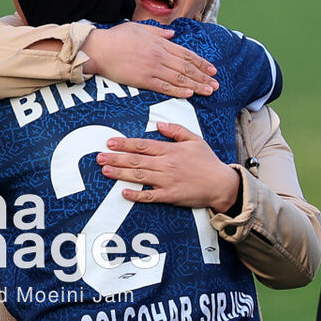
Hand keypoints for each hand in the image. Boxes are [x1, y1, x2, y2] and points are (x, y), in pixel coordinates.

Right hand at [81, 22, 217, 97]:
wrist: (98, 49)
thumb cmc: (116, 37)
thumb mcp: (139, 28)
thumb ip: (158, 32)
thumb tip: (172, 33)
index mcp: (160, 43)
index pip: (186, 54)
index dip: (201, 62)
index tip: (212, 69)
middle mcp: (160, 56)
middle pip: (187, 67)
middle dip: (203, 76)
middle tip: (216, 84)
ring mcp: (152, 68)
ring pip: (179, 78)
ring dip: (196, 85)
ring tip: (209, 91)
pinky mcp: (143, 80)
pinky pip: (164, 87)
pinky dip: (178, 91)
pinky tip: (189, 94)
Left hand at [97, 122, 240, 211]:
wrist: (221, 184)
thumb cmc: (208, 162)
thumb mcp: (195, 140)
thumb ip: (177, 131)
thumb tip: (160, 124)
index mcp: (171, 150)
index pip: (143, 145)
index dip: (125, 143)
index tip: (110, 142)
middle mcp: (166, 164)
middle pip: (136, 160)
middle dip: (116, 158)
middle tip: (99, 157)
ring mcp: (167, 181)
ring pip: (139, 176)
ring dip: (120, 174)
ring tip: (105, 171)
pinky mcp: (170, 195)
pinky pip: (150, 196)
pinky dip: (136, 195)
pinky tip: (124, 193)